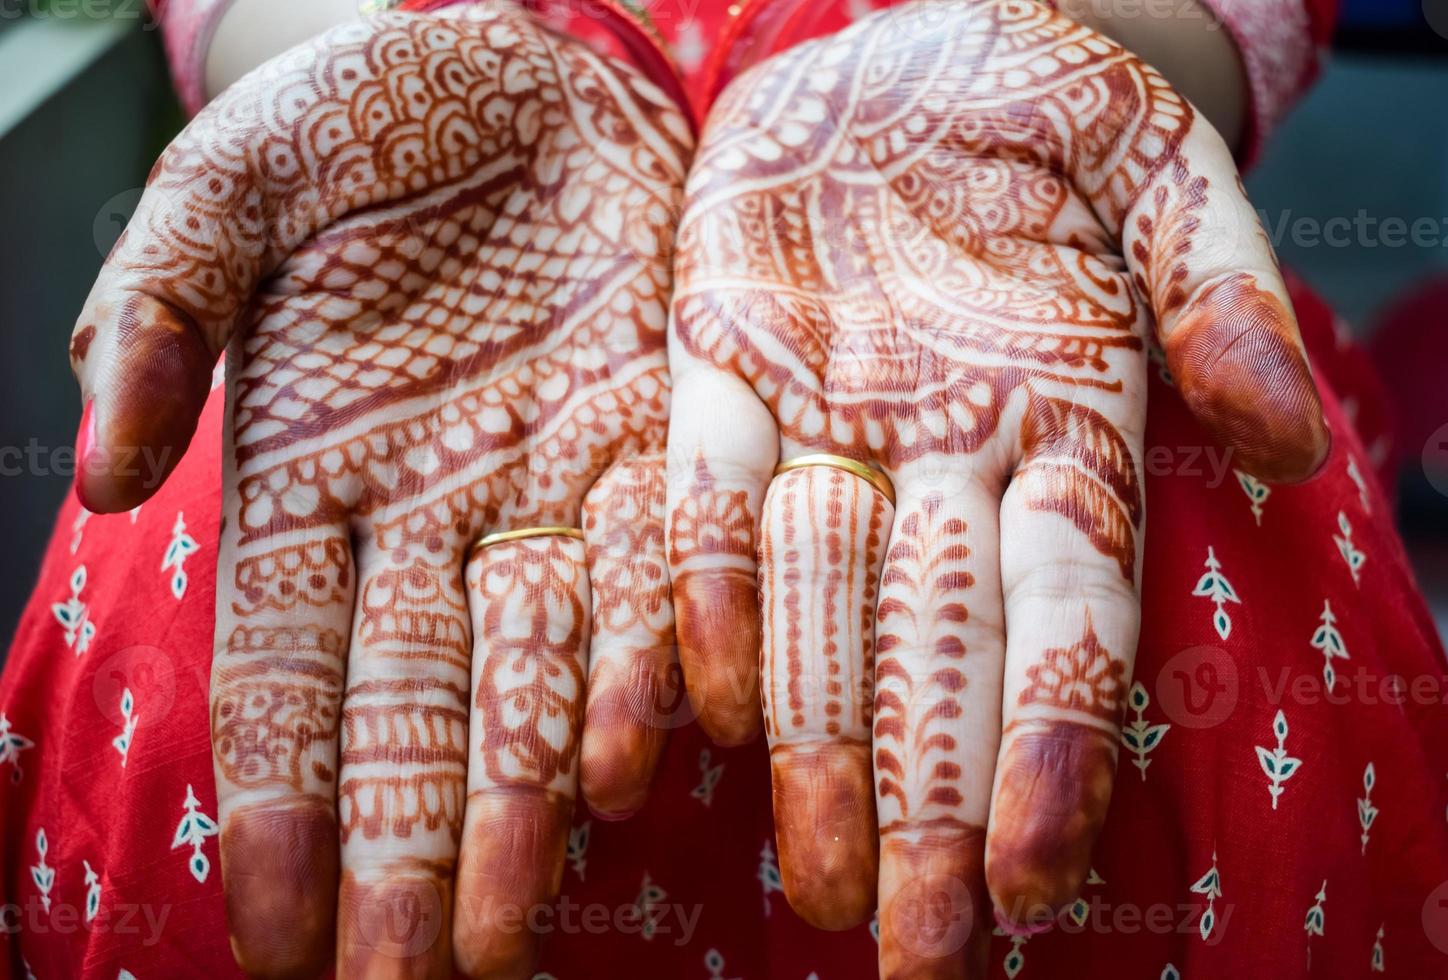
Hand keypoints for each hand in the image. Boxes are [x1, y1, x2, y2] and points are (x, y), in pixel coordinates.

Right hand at [69, 4, 690, 975]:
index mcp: (312, 476)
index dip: (281, 804)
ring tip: (520, 925)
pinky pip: (659, 559)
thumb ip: (155, 307)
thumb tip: (100, 472)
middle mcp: (435, 511)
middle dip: (415, 848)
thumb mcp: (228, 183)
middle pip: (419, 706)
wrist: (518, 70)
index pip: (286, 672)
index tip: (276, 939)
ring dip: (532, 796)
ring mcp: (553, 481)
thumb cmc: (357, 120)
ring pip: (539, 666)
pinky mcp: (660, 434)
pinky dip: (653, 651)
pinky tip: (644, 754)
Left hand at [667, 0, 1325, 973]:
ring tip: (815, 886)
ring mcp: (822, 422)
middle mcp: (940, 457)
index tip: (1029, 880)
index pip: (1066, 614)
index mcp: (1065, 424)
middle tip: (911, 956)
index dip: (1050, 742)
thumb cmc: (1051, 104)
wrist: (912, 50)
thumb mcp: (1156, 163)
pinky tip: (683, 718)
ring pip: (816, 610)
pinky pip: (697, 494)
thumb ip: (1214, 288)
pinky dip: (690, 597)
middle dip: (928, 806)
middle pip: (938, 655)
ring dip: (816, 749)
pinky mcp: (713, 368)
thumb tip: (1283, 430)